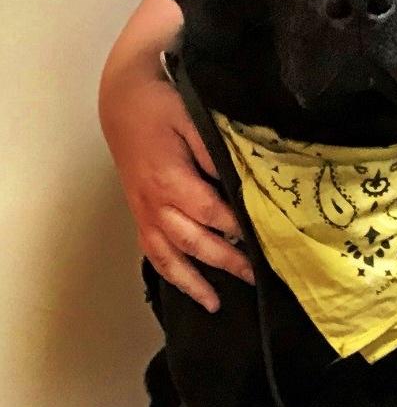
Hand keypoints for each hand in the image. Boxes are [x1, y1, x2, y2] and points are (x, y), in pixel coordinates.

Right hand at [100, 70, 254, 310]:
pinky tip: (188, 288)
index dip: (235, 228)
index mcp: (169, 179)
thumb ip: (213, 153)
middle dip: (224, 261)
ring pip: (168, 256)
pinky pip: (152, 252)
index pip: (209, 212)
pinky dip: (170, 274)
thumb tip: (237, 182)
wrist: (123, 103)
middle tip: (255, 276)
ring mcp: (144, 213)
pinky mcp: (140, 215)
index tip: (263, 240)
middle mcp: (154, 203)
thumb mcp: (191, 118)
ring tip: (215, 304)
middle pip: (192, 241)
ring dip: (192, 282)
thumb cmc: (161, 108)